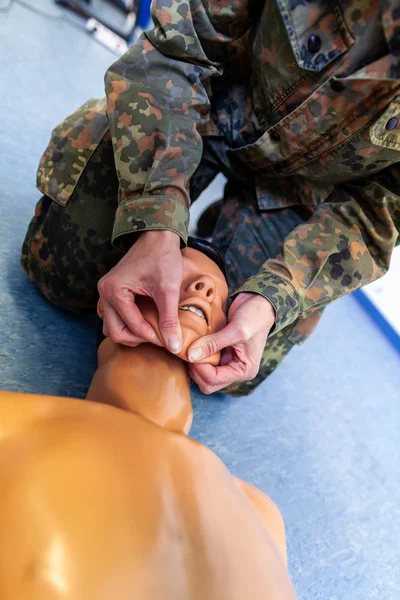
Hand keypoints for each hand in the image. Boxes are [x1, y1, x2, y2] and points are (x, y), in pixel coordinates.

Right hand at [98, 230, 183, 352]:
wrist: (158, 237)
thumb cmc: (163, 258)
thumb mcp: (168, 290)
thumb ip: (169, 320)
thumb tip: (174, 347)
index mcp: (114, 291)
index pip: (132, 326)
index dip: (152, 336)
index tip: (170, 341)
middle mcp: (104, 293)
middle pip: (115, 332)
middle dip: (138, 339)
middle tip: (159, 337)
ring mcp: (106, 293)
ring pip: (113, 327)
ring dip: (132, 333)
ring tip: (153, 330)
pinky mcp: (112, 293)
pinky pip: (116, 317)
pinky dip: (130, 324)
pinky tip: (148, 321)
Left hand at [187, 293, 274, 393]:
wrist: (258, 302)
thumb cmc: (255, 316)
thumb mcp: (236, 329)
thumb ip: (213, 343)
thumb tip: (191, 355)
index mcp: (244, 371)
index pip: (214, 380)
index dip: (199, 367)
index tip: (191, 351)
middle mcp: (235, 370)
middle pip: (207, 383)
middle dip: (195, 369)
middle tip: (189, 350)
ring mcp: (227, 363)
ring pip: (202, 374)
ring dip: (194, 363)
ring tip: (191, 346)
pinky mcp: (220, 354)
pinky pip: (203, 361)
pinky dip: (196, 355)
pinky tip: (193, 343)